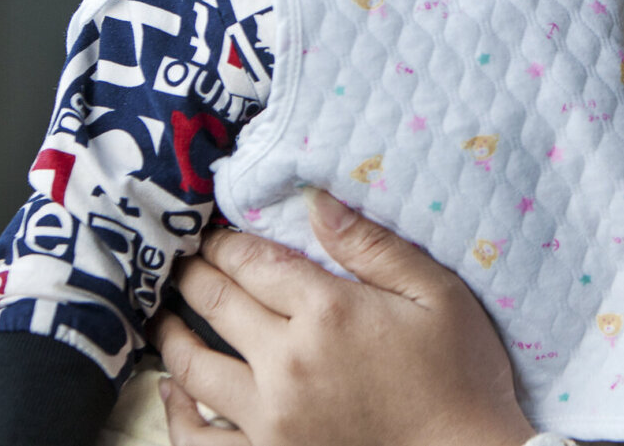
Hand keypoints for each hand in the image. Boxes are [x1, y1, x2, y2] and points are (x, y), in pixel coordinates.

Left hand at [155, 189, 535, 445]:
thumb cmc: (460, 372)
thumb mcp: (435, 293)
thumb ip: (373, 246)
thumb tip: (316, 202)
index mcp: (328, 312)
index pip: (254, 263)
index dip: (227, 243)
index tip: (215, 233)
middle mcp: (288, 363)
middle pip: (218, 304)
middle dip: (195, 274)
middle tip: (184, 259)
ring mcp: (272, 417)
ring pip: (196, 367)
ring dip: (172, 334)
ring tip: (164, 314)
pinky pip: (201, 439)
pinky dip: (176, 414)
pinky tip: (172, 391)